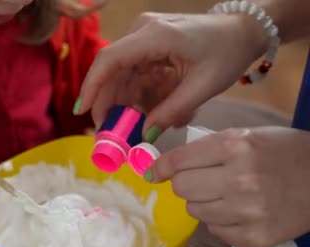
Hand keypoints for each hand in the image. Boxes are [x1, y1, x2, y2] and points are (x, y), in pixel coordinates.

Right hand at [77, 12, 266, 140]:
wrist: (243, 31)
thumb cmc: (228, 52)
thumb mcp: (203, 87)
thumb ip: (171, 112)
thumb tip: (144, 135)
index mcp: (155, 35)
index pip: (109, 60)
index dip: (92, 87)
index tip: (82, 112)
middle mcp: (142, 32)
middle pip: (111, 71)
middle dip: (108, 104)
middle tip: (110, 134)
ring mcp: (143, 37)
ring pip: (121, 76)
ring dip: (125, 104)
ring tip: (135, 128)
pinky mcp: (147, 46)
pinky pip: (133, 75)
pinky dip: (138, 96)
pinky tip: (150, 113)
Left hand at [147, 127, 309, 246]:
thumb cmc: (284, 152)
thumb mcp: (248, 136)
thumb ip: (206, 149)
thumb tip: (162, 168)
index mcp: (235, 147)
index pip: (179, 161)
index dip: (162, 167)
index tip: (156, 173)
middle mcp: (240, 179)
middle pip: (182, 188)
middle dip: (186, 184)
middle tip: (203, 182)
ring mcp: (249, 211)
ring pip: (195, 212)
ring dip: (203, 203)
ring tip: (227, 195)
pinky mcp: (256, 237)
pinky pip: (215, 232)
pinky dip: (221, 222)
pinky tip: (240, 211)